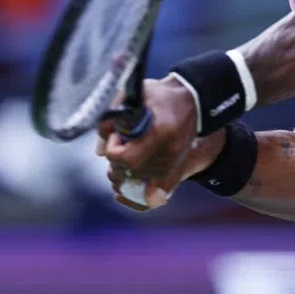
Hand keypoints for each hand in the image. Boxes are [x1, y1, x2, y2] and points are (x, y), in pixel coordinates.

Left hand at [96, 76, 213, 209]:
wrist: (194, 101)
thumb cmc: (162, 96)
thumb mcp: (136, 96)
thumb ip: (114, 118)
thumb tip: (100, 150)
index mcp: (161, 132)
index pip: (127, 158)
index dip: (114, 149)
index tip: (116, 135)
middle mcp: (169, 153)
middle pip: (131, 173)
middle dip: (116, 163)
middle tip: (118, 146)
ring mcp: (174, 165)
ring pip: (139, 186)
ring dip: (124, 176)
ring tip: (123, 159)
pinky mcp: (176, 172)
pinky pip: (153, 197)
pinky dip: (137, 198)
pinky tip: (125, 189)